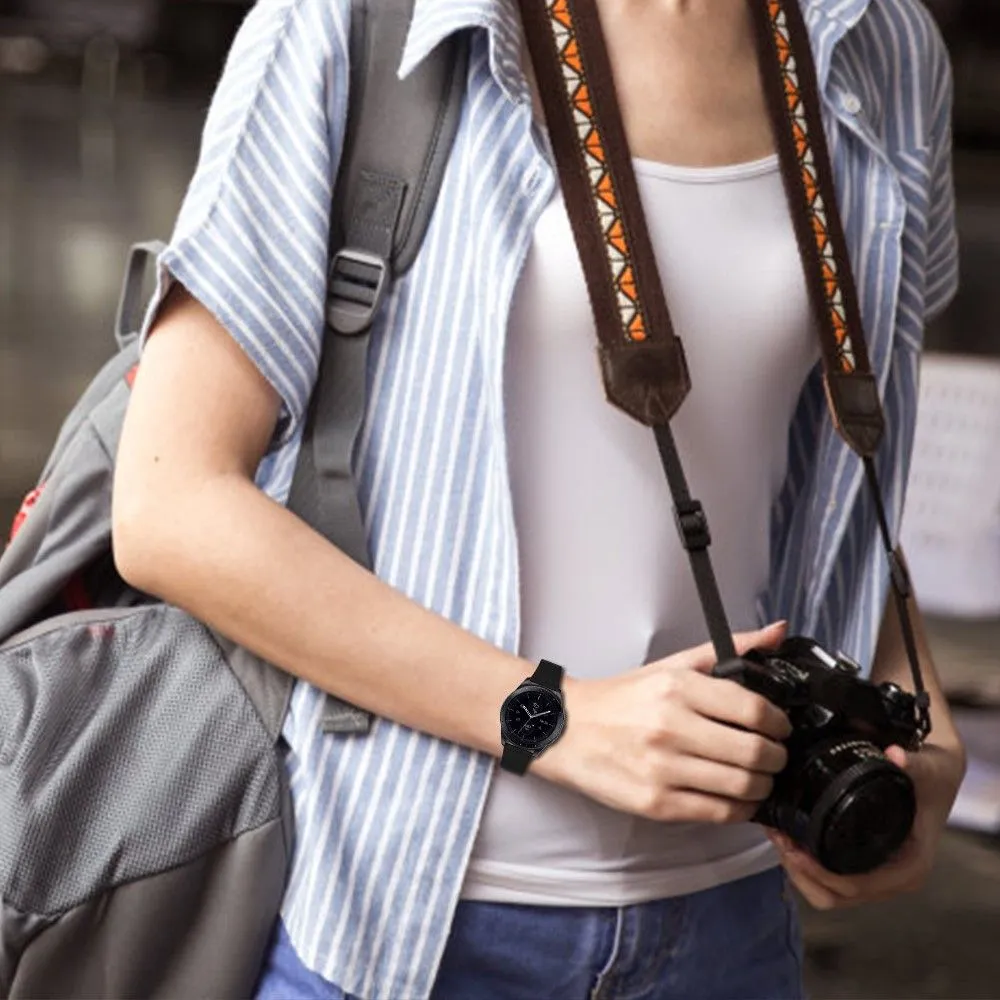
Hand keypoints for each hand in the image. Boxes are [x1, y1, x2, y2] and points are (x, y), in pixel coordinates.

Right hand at [539, 621, 792, 823]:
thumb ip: (726, 650)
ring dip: (762, 786)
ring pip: (742, 787)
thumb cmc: (620, 700)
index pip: (753, 710)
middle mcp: (670, 727)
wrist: (564, 730)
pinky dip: (739, 809)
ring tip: (758, 777)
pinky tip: (736, 798)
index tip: (781, 727)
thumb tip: (777, 632)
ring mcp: (662, 769)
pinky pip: (718, 813)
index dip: (780, 723)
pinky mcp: (655, 803)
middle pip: (755, 753)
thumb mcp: (669, 666)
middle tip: (774, 755)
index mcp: (677, 688)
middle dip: (776, 758)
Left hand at [765, 740, 965, 908]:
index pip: (855, 887)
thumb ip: (914, 763)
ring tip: (778, 834)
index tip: (792, 847)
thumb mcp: (929, 769)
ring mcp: (877, 877)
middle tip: (778, 836)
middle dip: (799, 872)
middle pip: (834, 896)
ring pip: (826, 893)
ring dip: (797, 870)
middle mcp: (893, 879)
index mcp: (908, 867)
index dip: (818, 873)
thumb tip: (896, 756)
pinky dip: (804, 865)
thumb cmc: (932, 777)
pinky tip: (790, 835)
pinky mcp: (863, 866)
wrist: (936, 776)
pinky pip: (828, 880)